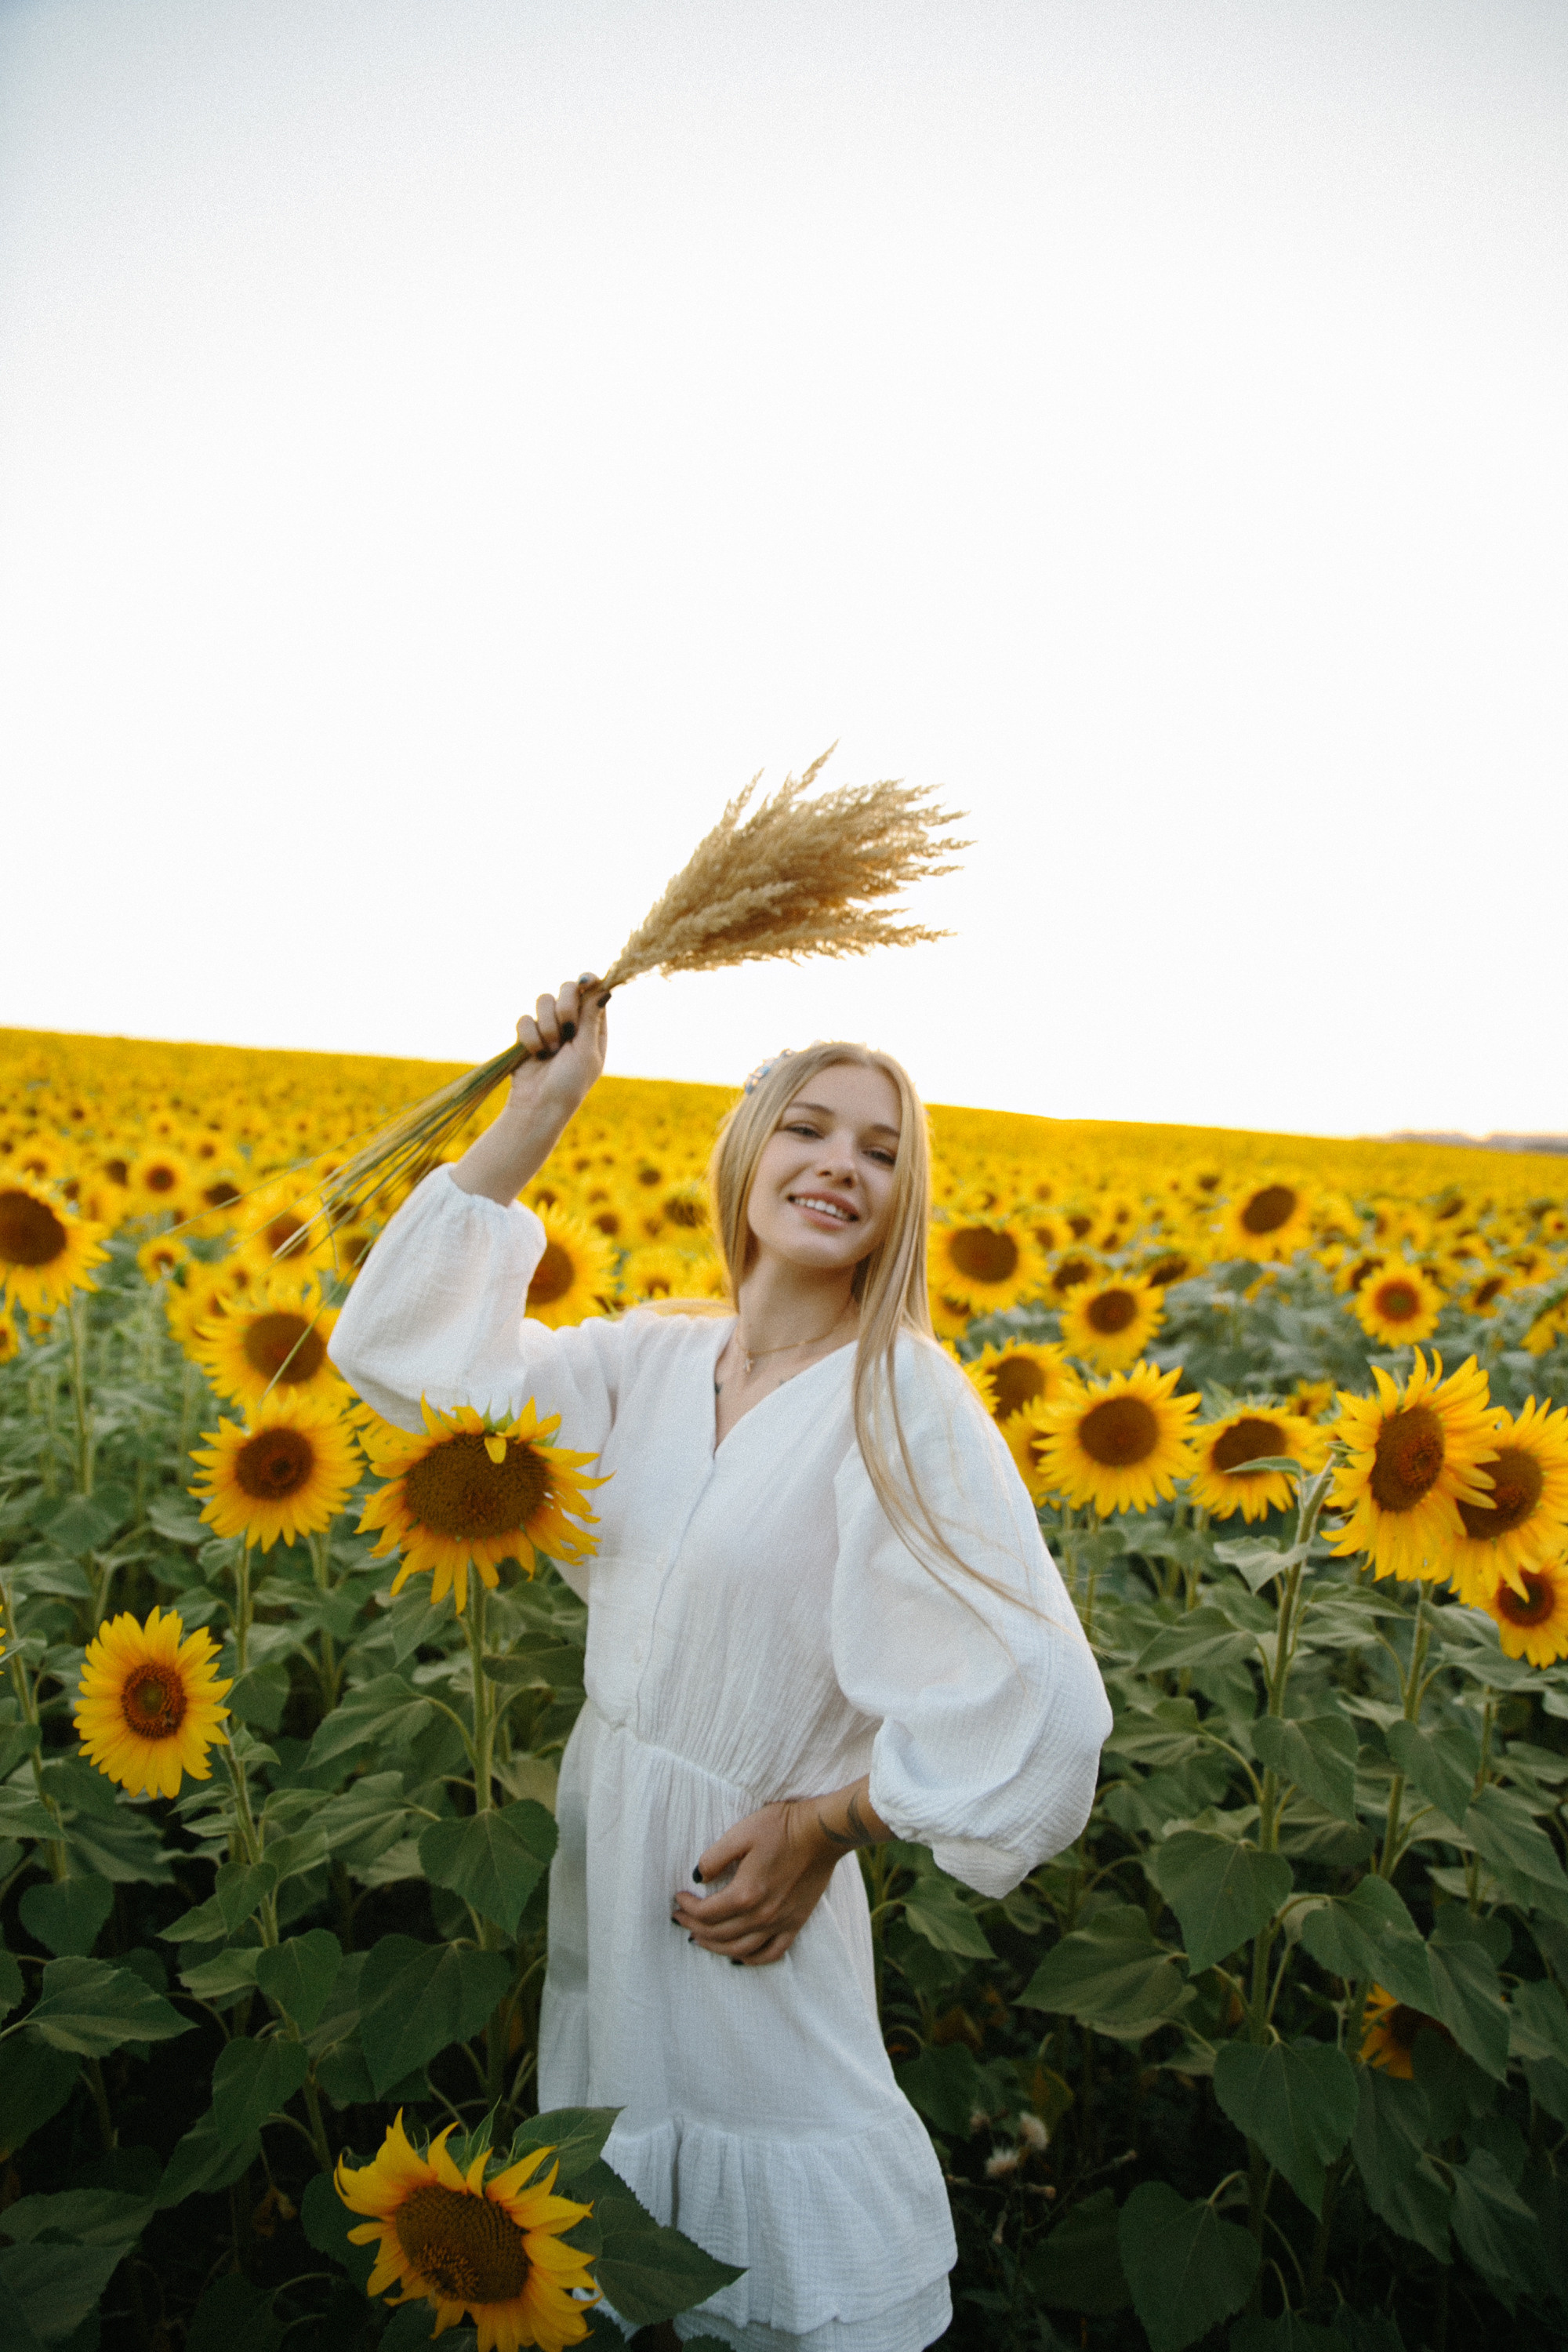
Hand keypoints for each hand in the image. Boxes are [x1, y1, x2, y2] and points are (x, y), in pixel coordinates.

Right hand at [504, 972, 610, 1125]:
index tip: (584, 981)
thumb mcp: (586, 1051)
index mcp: (593, 1027)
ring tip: (551, 1050)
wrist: (539, 1105)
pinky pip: (525, 1019)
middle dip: (565, 1006)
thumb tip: (604, 989)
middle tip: (568, 1029)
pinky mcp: (527, 1034)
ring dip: (547, 1026)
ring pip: (543, 1000)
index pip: (593, 992)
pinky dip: (530, 1037)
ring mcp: (548, 1026)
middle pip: (567, 988)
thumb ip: (590, 1018)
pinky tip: (536, 1054)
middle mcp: (572, 1023)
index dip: (589, 981)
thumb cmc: (570, 1083)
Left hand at [671, 1799, 841, 1966]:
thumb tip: (697, 1877)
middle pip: (718, 1934)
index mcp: (745, 1893)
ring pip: (740, 1949)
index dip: (687, 1907)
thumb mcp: (741, 1833)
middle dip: (694, 1928)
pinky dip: (751, 1959)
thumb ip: (714, 1858)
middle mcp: (762, 1915)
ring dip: (715, 1947)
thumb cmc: (781, 1827)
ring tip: (700, 1938)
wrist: (822, 1833)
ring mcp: (780, 1923)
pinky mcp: (795, 1924)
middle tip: (680, 1918)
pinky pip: (771, 1954)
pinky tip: (738, 1956)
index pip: (706, 1913)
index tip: (678, 1897)